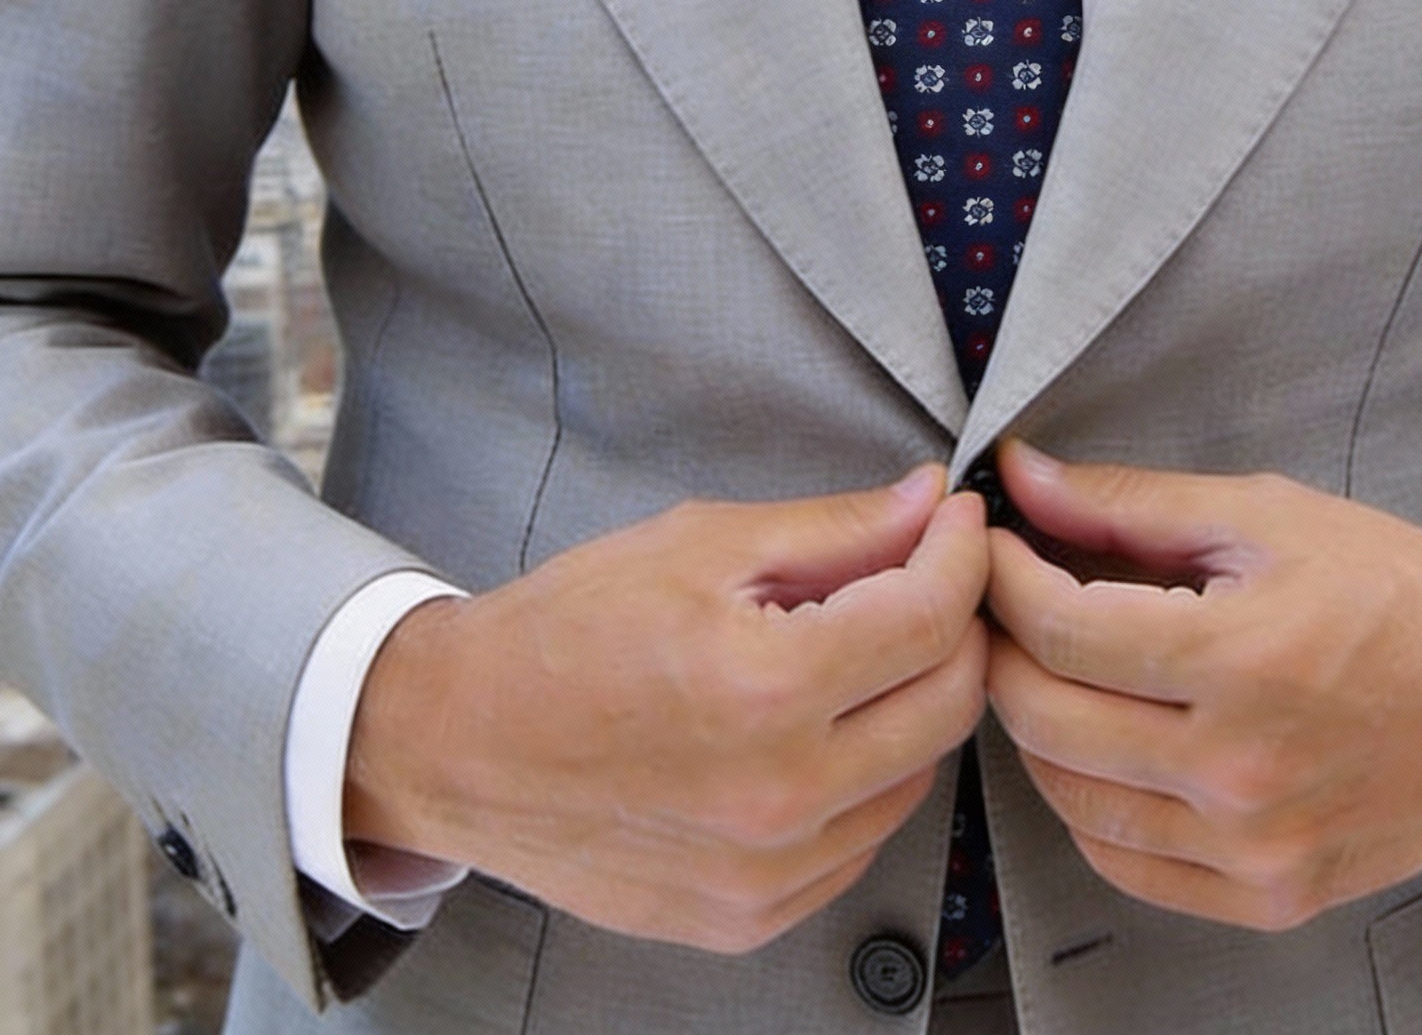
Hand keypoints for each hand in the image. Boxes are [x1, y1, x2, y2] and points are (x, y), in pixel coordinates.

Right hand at [344, 465, 988, 952]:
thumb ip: (834, 529)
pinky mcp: (750, 916)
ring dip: (911, 701)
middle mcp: (777, 795)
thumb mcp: (700, 544)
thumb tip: (927, 504)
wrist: (460, 743)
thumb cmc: (565, 633)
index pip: (930, 617)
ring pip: (919, 773)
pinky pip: (863, 838)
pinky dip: (865, 776)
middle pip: (949, 702)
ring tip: (854, 651)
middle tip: (924, 575)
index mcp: (763, 688)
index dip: (961, 553)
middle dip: (955, 623)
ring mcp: (766, 872)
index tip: (957, 521)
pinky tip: (816, 728)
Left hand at [984, 442, 1421, 932]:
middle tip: (1007, 601)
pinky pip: (1126, 865)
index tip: (994, 546)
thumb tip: (1024, 478)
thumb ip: (1131, 504)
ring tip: (1052, 667)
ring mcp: (1254, 846)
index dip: (1003, 578)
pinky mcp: (1270, 896)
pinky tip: (1101, 747)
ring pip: (1070, 798)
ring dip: (1036, 726)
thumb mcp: (1267, 515)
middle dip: (1004, 646)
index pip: (1059, 628)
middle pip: (1046, 716)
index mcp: (1241, 660)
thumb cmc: (1400, 591)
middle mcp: (1241, 769)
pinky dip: (1088, 805)